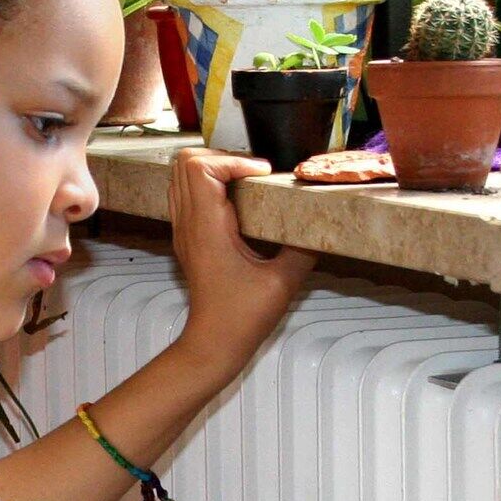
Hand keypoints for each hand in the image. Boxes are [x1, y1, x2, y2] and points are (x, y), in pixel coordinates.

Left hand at [168, 147, 315, 384]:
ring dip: (212, 169)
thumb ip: (304, 246)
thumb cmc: (241, 318)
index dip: (234, 160)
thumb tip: (319, 222)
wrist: (213, 344)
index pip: (201, 168)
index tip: (263, 176)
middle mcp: (188, 224)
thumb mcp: (283, 282)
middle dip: (222, 157)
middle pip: (185, 162)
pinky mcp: (187, 238)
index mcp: (207, 228)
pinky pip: (185, 195)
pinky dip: (206, 186)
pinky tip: (235, 201)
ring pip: (180, 176)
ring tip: (245, 181)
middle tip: (254, 173)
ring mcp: (183, 231)